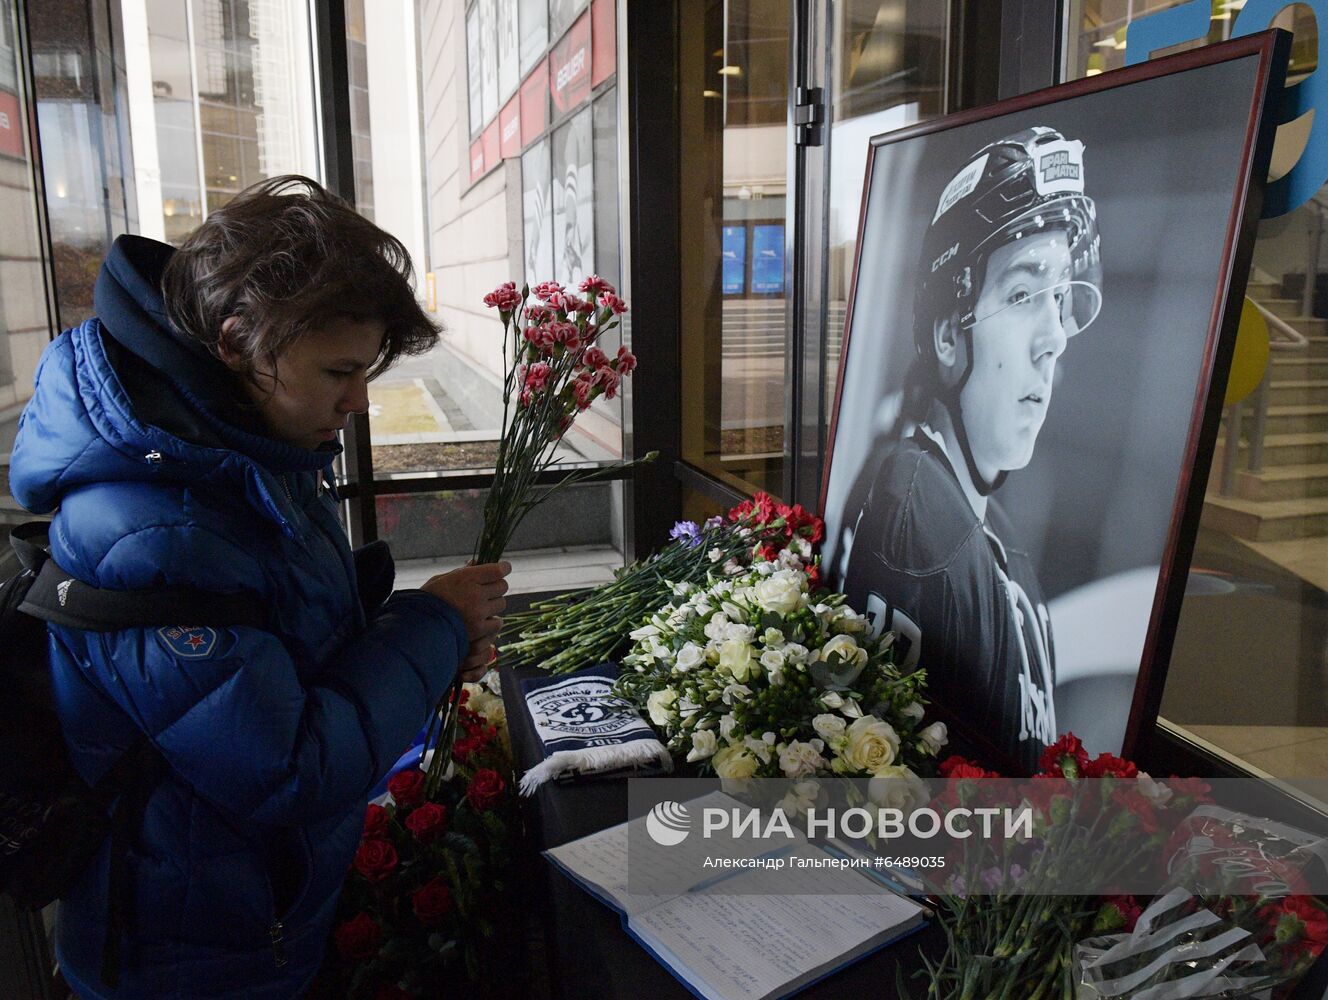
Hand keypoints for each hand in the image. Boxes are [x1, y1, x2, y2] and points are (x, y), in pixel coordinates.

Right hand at [421, 561, 510, 680]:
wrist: (419, 627)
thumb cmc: (429, 599)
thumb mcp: (442, 579)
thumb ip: (463, 571)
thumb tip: (477, 561)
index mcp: (466, 577)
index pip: (498, 570)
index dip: (503, 568)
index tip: (502, 569)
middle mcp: (475, 594)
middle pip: (502, 586)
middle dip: (496, 587)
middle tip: (486, 590)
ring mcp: (478, 612)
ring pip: (502, 603)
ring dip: (494, 604)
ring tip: (480, 607)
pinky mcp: (479, 629)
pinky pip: (497, 622)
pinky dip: (492, 621)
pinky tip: (481, 621)